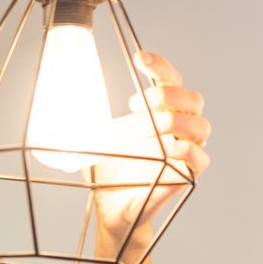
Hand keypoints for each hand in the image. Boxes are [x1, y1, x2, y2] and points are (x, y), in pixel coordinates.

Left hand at [89, 48, 210, 256]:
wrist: (109, 205)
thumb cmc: (108, 168)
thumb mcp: (96, 134)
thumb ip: (88, 114)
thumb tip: (60, 94)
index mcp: (159, 113)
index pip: (171, 80)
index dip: (160, 66)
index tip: (139, 58)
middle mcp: (177, 129)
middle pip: (193, 99)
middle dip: (168, 95)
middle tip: (139, 104)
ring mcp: (184, 152)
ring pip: (202, 126)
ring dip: (174, 121)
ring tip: (144, 129)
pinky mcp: (185, 176)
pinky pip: (200, 159)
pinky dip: (185, 150)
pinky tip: (166, 149)